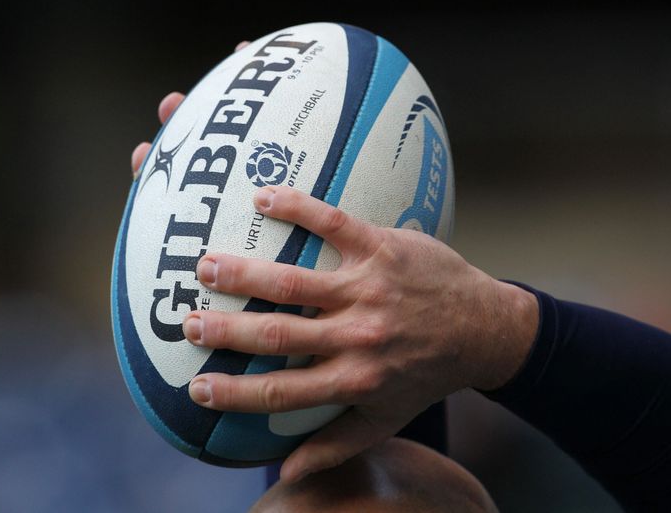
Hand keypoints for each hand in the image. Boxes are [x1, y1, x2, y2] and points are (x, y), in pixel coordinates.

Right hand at [129, 41, 537, 484]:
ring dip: (247, 273)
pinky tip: (263, 197)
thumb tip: (286, 474)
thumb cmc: (428, 375)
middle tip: (187, 322)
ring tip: (206, 265)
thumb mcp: (387, 418)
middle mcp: (358, 337)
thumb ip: (336, 443)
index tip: (194, 388)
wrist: (483, 328)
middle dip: (227, 330)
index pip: (280, 393)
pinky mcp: (384, 248)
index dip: (233, 394)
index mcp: (353, 379)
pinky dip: (298, 209)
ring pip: (297, 282)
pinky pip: (334, 224)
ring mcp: (369, 289)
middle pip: (279, 335)